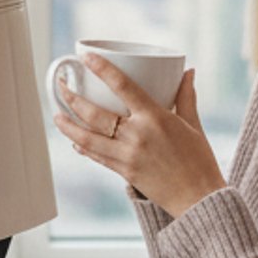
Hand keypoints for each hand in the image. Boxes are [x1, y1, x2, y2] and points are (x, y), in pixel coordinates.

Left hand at [50, 59, 224, 218]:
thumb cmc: (200, 162)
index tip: (85, 57)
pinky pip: (97, 156)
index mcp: (155, 118)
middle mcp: (137, 135)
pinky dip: (83, 147)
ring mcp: (127, 155)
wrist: (200, 200)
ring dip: (68, 125)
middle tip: (61, 87)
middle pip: (94, 113)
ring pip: (87, 137)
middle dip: (72, 98)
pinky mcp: (123, 172)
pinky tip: (75, 141)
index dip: (101, 69)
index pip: (122, 86)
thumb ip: (186, 97)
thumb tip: (187, 72)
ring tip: (57, 114)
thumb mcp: (194, 125)